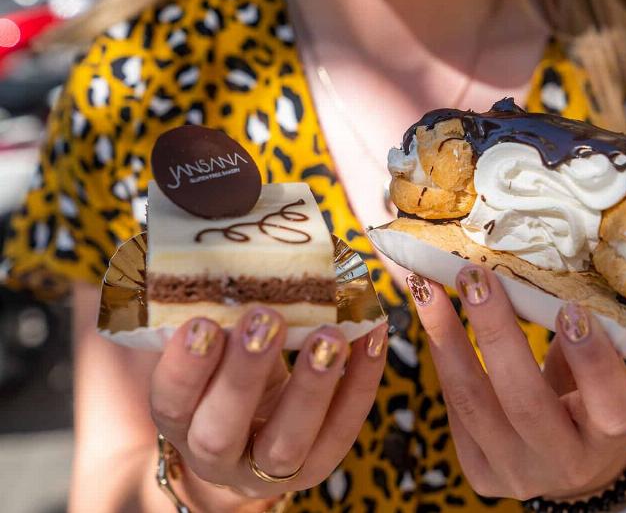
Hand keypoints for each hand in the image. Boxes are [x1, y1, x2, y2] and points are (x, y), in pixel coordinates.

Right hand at [149, 307, 386, 502]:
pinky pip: (342, 428)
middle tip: (266, 318)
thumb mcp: (201, 346)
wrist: (246, 436)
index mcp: (177, 420)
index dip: (184, 368)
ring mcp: (268, 470)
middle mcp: (214, 454)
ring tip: (330, 336)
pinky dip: (360, 381)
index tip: (202, 322)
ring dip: (310, 387)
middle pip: (220, 430)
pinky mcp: (318, 463)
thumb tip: (209, 239)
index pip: (171, 402)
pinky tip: (372, 335)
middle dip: (243, 375)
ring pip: (287, 444)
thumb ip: (196, 308)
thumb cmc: (219, 371)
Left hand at [407, 266, 625, 500]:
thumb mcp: (600, 380)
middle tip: (475, 277)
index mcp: (609, 438)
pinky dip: (441, 354)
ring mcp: (517, 473)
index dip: (592, 359)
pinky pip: (453, 407)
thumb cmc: (587, 407)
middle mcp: (565, 463)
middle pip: (525, 401)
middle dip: (496, 333)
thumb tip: (545, 268)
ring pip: (472, 403)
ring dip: (445, 337)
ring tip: (426, 287)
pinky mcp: (479, 473)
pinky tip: (428, 313)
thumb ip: (582, 342)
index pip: (609, 403)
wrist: (568, 471)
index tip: (573, 309)